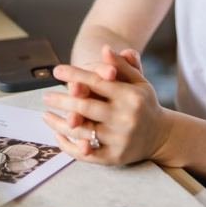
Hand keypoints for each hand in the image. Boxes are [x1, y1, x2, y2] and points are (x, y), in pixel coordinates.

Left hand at [41, 45, 167, 164]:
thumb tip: (105, 49)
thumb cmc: (144, 104)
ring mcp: (119, 139)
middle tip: (45, 95)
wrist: (161, 135)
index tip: (56, 70)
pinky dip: (68, 145)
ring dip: (59, 123)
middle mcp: (125, 118)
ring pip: (82, 131)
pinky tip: (58, 134)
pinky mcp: (114, 157)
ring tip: (45, 115)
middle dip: (61, 100)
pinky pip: (84, 153)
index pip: (98, 82)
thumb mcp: (138, 82)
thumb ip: (121, 66)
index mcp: (131, 97)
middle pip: (85, 107)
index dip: (75, 75)